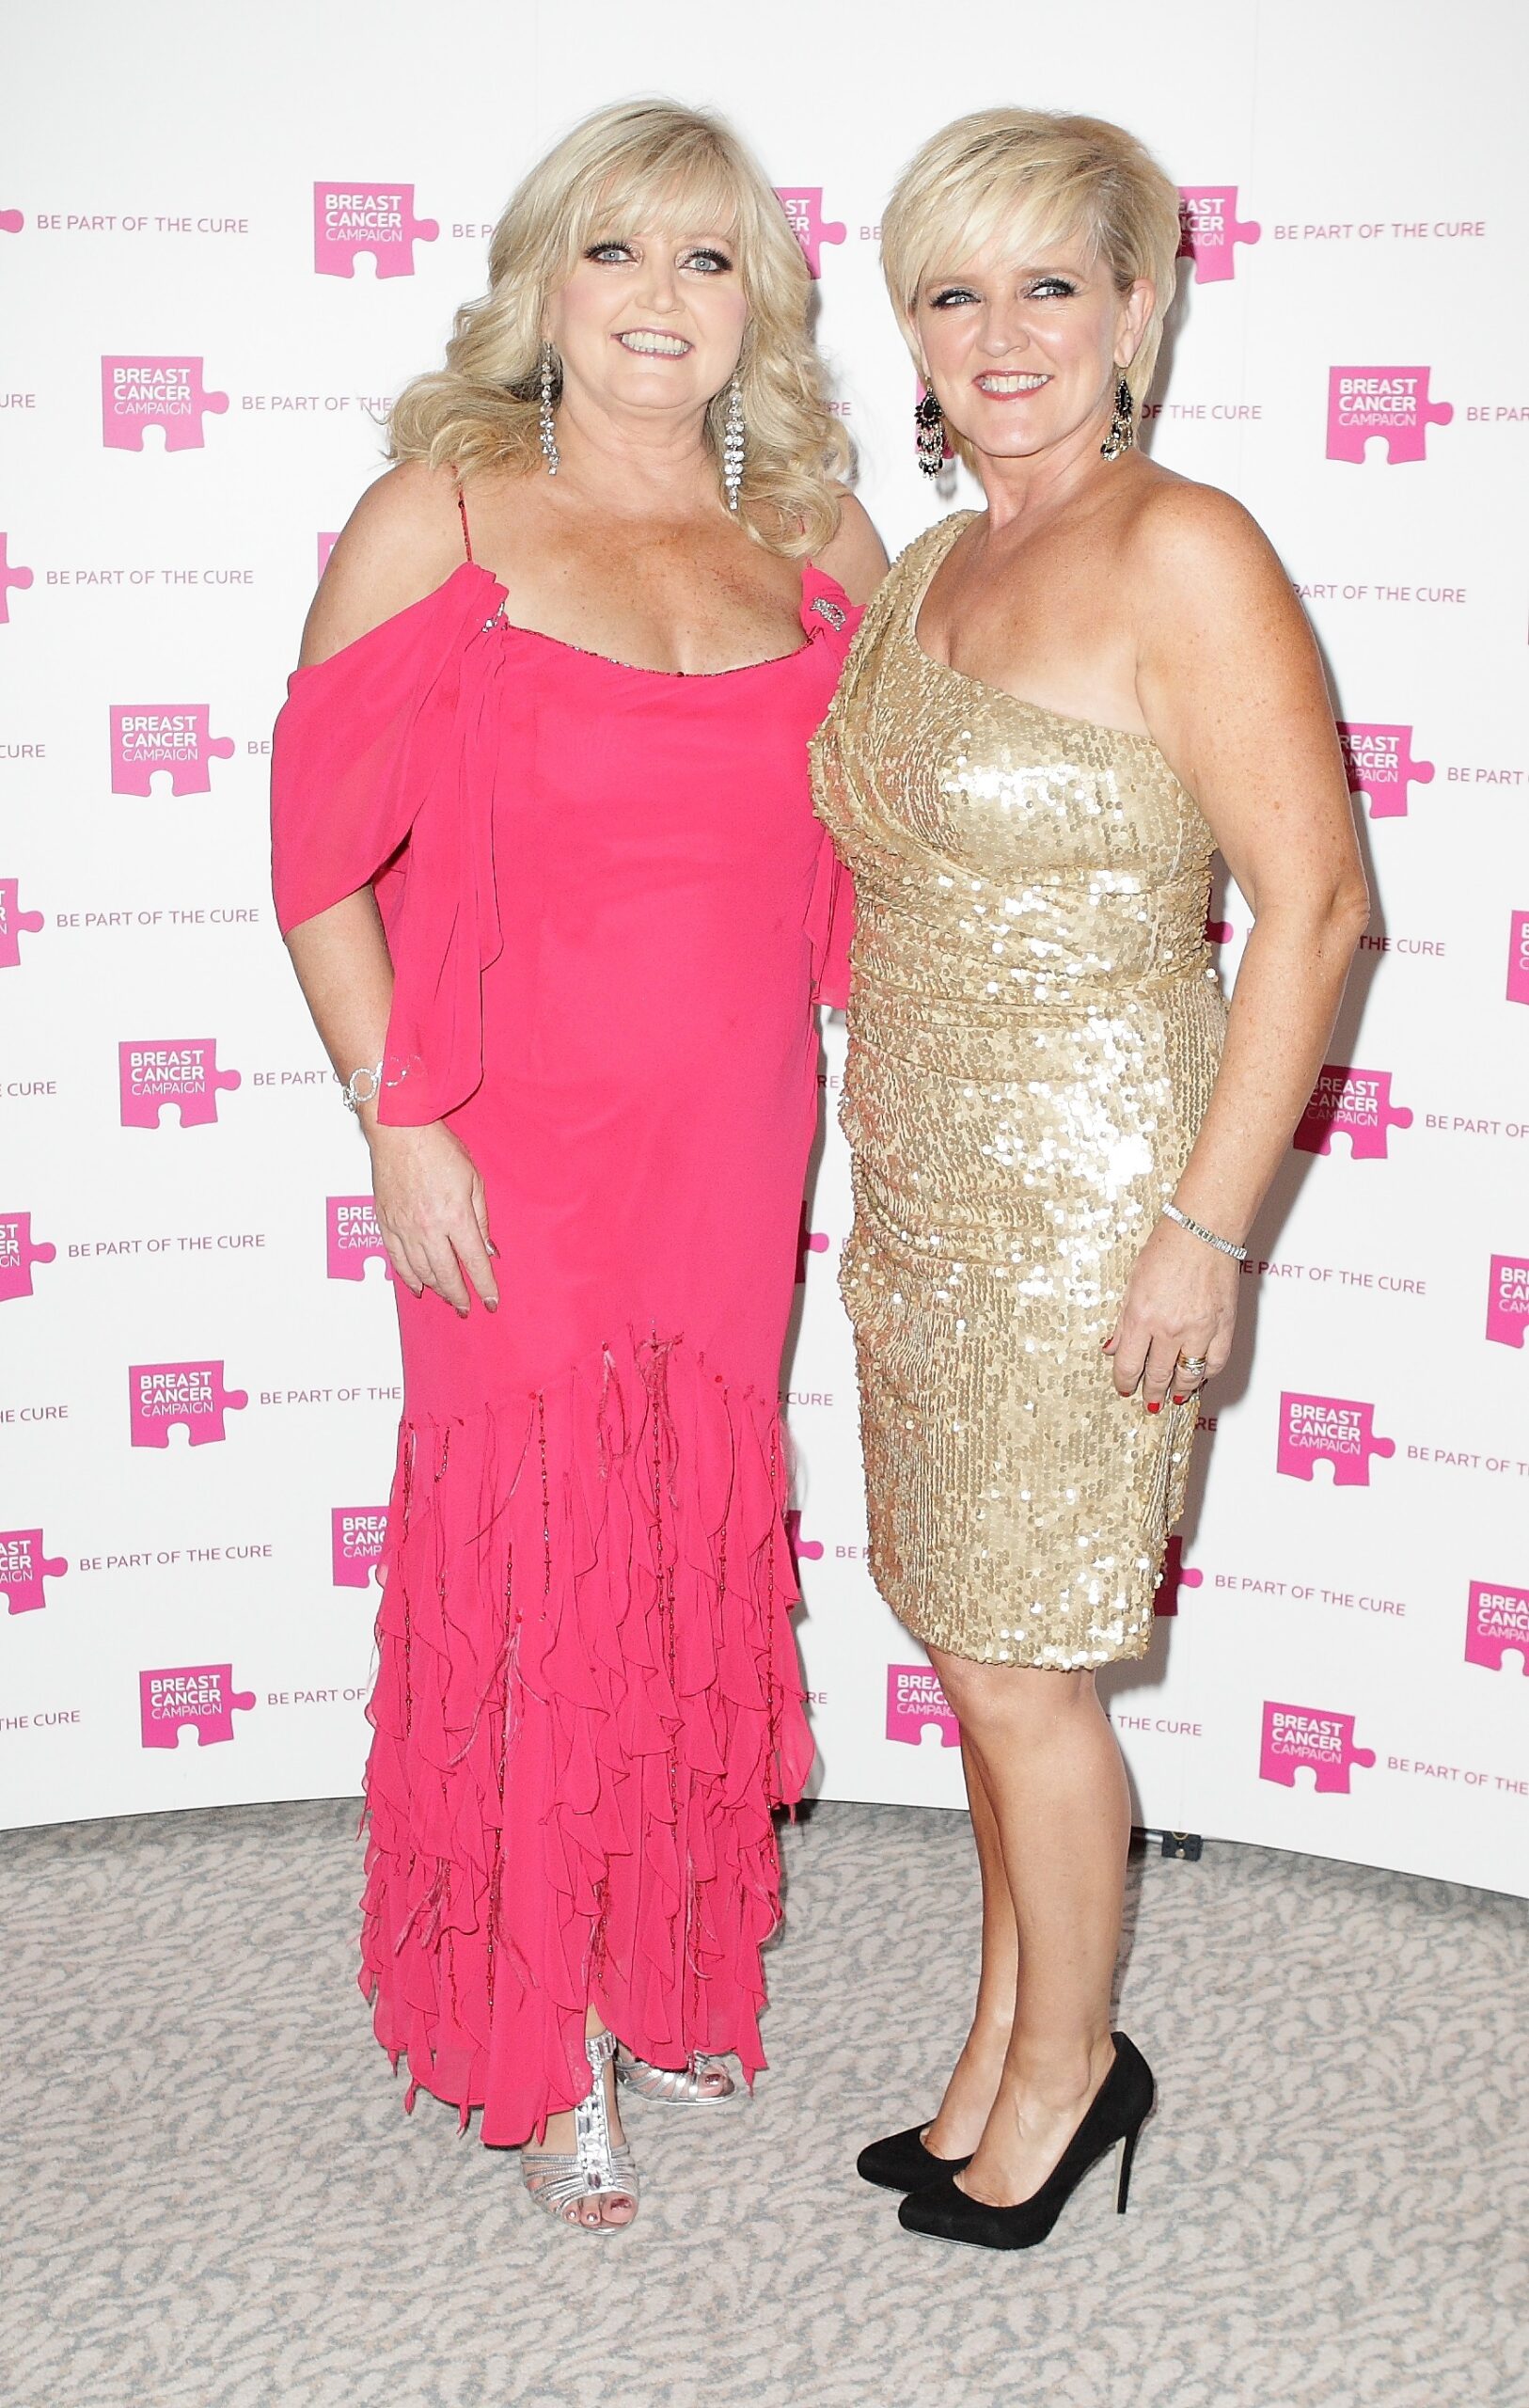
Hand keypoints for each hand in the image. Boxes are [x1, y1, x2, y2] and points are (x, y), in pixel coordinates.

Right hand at [366, 1120, 497, 1315]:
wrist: (400, 1132)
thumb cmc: (438, 1148)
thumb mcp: (473, 1180)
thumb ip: (481, 1218)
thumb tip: (488, 1249)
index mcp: (455, 1216)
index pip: (474, 1262)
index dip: (484, 1285)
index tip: (491, 1302)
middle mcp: (429, 1228)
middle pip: (446, 1274)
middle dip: (459, 1296)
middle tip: (467, 1309)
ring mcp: (404, 1228)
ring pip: (421, 1272)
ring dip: (437, 1289)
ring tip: (448, 1298)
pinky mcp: (386, 1224)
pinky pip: (397, 1261)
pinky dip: (408, 1278)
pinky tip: (418, 1287)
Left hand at [1103, 1216, 1238, 1411]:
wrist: (1203, 1232)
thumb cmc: (1166, 1250)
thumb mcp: (1132, 1284)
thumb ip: (1123, 1322)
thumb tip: (1112, 1349)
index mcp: (1141, 1316)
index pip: (1128, 1365)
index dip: (1124, 1382)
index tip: (1124, 1388)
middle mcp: (1170, 1328)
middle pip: (1157, 1375)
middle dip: (1151, 1392)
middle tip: (1149, 1401)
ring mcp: (1199, 1329)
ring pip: (1188, 1375)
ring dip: (1179, 1390)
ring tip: (1174, 1396)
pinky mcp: (1224, 1326)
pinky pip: (1215, 1362)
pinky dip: (1206, 1374)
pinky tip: (1198, 1377)